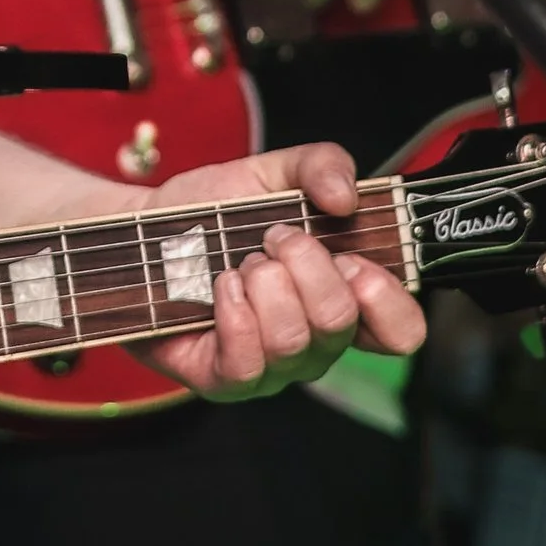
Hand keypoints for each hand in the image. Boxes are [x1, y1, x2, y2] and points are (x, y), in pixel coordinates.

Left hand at [136, 142, 422, 401]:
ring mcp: (273, 367)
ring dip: (263, 283)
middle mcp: (316, 340)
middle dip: (303, 261)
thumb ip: (322, 165)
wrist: (143, 231)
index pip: (401, 331)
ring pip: (293, 340)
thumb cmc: (214, 212)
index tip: (350, 256)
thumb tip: (346, 196)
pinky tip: (222, 286)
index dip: (385, 296)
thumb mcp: (273, 172)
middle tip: (273, 238)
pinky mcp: (226, 381)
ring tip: (241, 262)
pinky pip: (247, 363)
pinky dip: (233, 312)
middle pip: (339, 321)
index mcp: (343, 296)